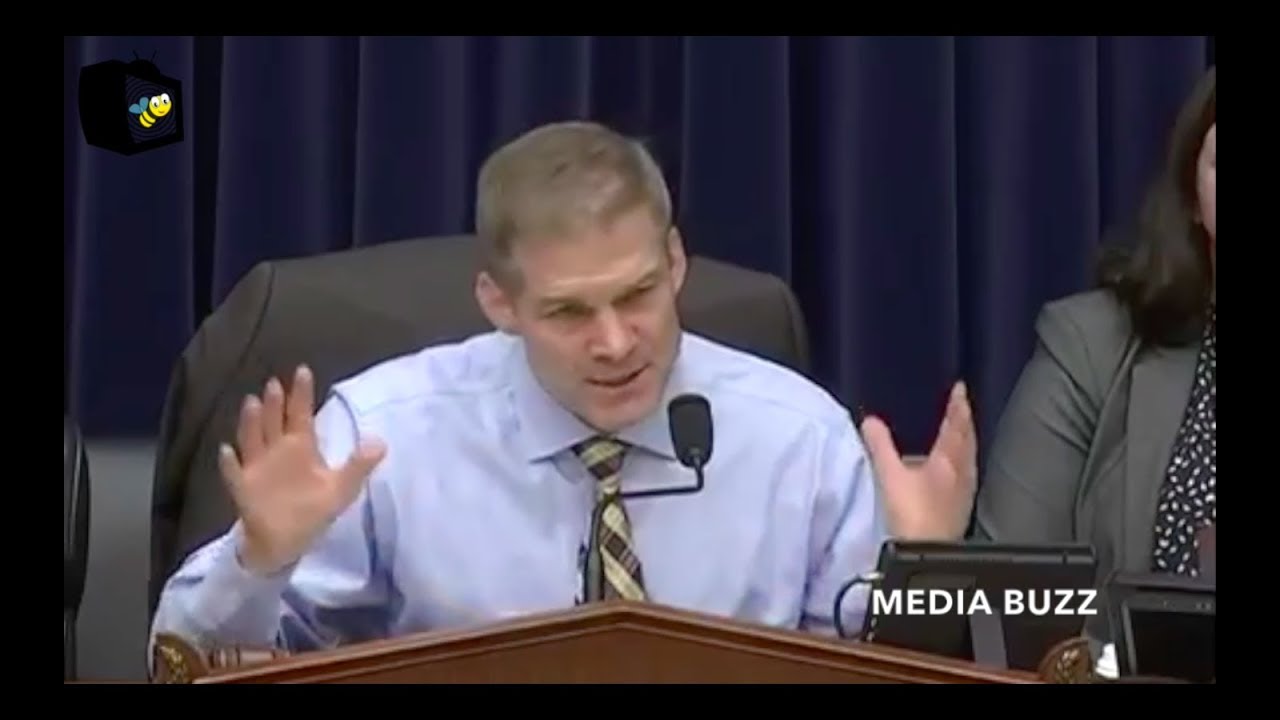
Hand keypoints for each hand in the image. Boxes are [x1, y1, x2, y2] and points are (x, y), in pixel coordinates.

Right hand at [219, 365, 385, 574]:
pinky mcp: (243, 488)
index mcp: (301, 447)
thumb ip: (359, 466)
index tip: (303, 371)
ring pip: (252, 440)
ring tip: (252, 404)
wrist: (287, 543)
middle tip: (274, 384)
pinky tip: (228, 451)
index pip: (300, 414)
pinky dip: (230, 463)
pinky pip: (234, 474)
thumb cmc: (313, 511)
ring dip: (251, 423)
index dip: (301, 394)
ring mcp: (257, 468)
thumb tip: (382, 443)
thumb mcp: (341, 489)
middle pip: (274, 422)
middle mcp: (277, 451)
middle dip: (274, 403)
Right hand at [860, 381, 976, 539]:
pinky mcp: (960, 507)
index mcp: (949, 460)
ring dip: (964, 441)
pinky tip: (951, 469)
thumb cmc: (912, 514)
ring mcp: (964, 491)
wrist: (930, 553)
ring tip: (958, 432)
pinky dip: (961, 460)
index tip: (960, 389)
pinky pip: (965, 473)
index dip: (958, 406)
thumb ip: (880, 446)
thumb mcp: (890, 476)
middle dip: (964, 421)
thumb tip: (871, 421)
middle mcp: (963, 472)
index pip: (956, 425)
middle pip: (967, 440)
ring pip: (968, 457)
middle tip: (961, 406)